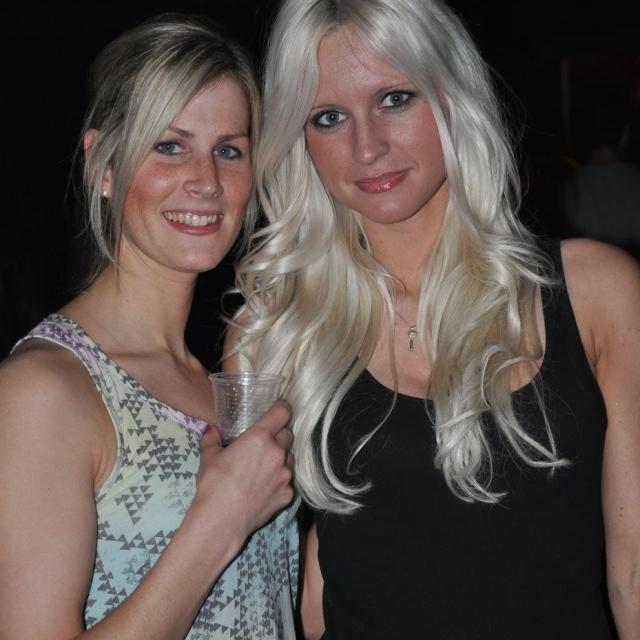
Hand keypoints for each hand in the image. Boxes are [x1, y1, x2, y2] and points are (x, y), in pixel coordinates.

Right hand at [192, 400, 293, 542]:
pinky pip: (288, 482)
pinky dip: (279, 481)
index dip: (282, 408)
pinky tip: (264, 488)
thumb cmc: (213, 485)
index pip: (282, 412)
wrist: (221, 521)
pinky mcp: (288, 494)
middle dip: (278, 435)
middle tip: (264, 443)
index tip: (279, 408)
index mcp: (260, 437)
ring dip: (280, 458)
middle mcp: (277, 453)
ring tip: (263, 467)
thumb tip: (211, 430)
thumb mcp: (208, 458)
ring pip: (290, 458)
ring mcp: (285, 475)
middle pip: (287, 435)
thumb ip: (212, 439)